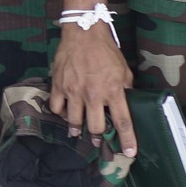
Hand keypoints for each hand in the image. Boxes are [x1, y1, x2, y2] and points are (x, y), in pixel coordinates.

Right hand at [49, 23, 135, 156]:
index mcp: (113, 91)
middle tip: (99, 141)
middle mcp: (93, 94)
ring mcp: (74, 91)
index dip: (127, 140)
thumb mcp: (124, 71)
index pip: (123, 121)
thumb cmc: (106, 51)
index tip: (129, 153)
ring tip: (78, 132)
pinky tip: (64, 112)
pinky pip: (56, 108)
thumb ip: (125, 89)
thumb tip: (126, 102)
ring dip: (78, 129)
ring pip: (75, 121)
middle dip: (99, 137)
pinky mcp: (58, 85)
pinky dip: (61, 113)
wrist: (83, 34)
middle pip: (96, 127)